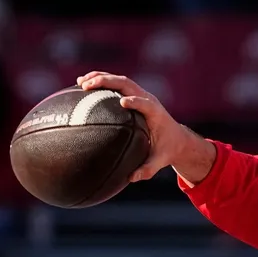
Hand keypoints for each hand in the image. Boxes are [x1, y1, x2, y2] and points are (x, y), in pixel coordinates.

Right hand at [76, 71, 194, 181]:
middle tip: (87, 85)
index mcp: (156, 114)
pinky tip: (82, 84)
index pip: (146, 104)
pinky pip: (117, 85)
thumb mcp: (160, 161)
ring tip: (80, 81)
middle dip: (108, 82)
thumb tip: (131, 178)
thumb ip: (148, 169)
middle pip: (128, 85)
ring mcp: (141, 95)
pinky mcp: (134, 95)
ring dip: (101, 78)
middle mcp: (148, 100)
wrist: (176, 138)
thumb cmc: (167, 150)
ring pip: (121, 81)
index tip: (123, 102)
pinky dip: (101, 81)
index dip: (136, 101)